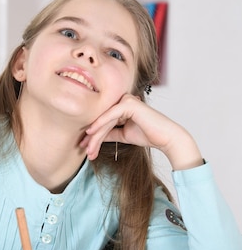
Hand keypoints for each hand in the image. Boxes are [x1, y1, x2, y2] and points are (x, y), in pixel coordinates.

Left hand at [80, 94, 203, 169]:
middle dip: (92, 137)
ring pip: (105, 119)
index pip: (103, 119)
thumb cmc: (148, 135)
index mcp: (122, 105)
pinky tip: (91, 133)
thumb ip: (110, 132)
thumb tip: (93, 136)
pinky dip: (100, 124)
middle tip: (84, 151)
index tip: (84, 146)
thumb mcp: (123, 134)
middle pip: (102, 119)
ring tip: (89, 150)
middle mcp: (123, 99)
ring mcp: (127, 99)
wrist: (166, 138)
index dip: (92, 134)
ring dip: (95, 136)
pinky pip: (110, 115)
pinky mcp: (129, 103)